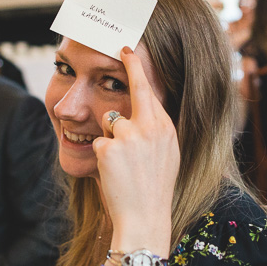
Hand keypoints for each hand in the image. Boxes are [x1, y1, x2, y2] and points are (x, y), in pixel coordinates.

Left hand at [92, 47, 178, 250]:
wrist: (145, 217)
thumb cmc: (155, 190)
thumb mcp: (168, 155)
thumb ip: (157, 131)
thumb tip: (146, 112)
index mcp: (165, 128)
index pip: (149, 91)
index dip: (138, 69)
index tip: (129, 50)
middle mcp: (150, 127)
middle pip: (131, 93)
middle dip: (128, 69)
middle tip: (121, 48)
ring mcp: (128, 135)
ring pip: (109, 122)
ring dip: (110, 138)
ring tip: (122, 165)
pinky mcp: (109, 147)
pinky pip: (99, 142)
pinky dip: (102, 157)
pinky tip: (114, 173)